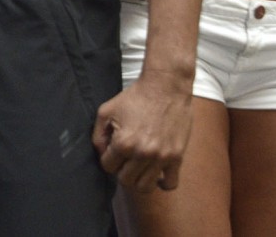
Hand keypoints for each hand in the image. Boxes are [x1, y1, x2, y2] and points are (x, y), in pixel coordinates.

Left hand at [92, 70, 192, 192]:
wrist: (165, 88)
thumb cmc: (134, 97)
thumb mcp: (106, 110)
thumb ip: (98, 135)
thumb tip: (101, 153)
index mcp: (123, 142)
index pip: (108, 167)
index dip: (108, 159)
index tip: (113, 151)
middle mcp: (143, 154)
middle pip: (125, 181)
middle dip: (121, 171)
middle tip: (125, 158)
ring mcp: (161, 158)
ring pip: (145, 187)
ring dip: (139, 179)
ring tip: (138, 166)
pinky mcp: (177, 158)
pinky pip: (170, 185)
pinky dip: (162, 183)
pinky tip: (156, 172)